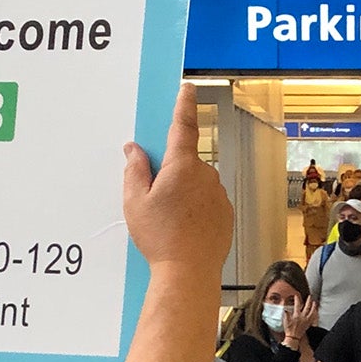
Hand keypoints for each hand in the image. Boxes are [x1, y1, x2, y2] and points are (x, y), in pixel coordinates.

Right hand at [123, 84, 232, 273]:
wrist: (189, 272)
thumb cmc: (161, 239)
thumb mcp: (135, 202)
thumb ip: (135, 170)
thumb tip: (135, 150)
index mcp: (182, 166)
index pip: (183, 126)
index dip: (184, 105)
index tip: (187, 89)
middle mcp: (206, 175)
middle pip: (185, 161)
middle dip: (170, 172)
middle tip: (155, 197)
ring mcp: (219, 194)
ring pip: (197, 182)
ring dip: (183, 191)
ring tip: (169, 220)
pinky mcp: (226, 212)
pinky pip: (207, 200)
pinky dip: (195, 208)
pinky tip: (184, 228)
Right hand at [284, 298, 318, 343]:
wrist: (294, 337)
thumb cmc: (289, 329)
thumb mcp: (286, 320)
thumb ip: (286, 314)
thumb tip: (285, 309)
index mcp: (297, 315)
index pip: (297, 305)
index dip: (297, 300)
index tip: (296, 296)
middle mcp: (303, 317)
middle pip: (307, 307)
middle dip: (308, 301)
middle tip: (309, 296)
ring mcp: (307, 320)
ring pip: (312, 312)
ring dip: (313, 306)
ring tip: (314, 302)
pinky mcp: (308, 324)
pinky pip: (313, 318)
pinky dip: (315, 314)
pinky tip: (316, 312)